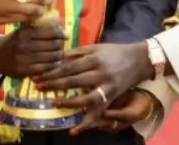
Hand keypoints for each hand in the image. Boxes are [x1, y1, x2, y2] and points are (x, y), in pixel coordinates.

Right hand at [0, 25, 66, 77]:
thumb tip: (60, 26)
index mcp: (24, 33)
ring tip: (60, 53)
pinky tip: (54, 63)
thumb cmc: (14, 41)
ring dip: (58, 56)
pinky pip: (44, 68)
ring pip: (50, 57)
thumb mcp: (22, 30)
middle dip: (60, 45)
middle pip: (52, 45)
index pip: (48, 32)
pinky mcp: (24, 71)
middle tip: (62, 44)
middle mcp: (24, 45)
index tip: (65, 35)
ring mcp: (24, 59)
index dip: (60, 33)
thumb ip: (38, 28)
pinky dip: (52, 66)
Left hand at [33, 42, 153, 132]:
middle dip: (54, 84)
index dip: (52, 71)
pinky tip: (74, 130)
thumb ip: (77, 53)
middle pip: (74, 80)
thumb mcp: (96, 47)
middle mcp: (100, 73)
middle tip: (38, 87)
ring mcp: (107, 87)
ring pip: (87, 98)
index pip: (69, 66)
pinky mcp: (112, 98)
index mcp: (94, 58)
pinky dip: (87, 123)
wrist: (140, 59)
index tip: (38, 75)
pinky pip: (99, 112)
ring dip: (69, 103)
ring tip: (54, 104)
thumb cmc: (115, 52)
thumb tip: (57, 58)